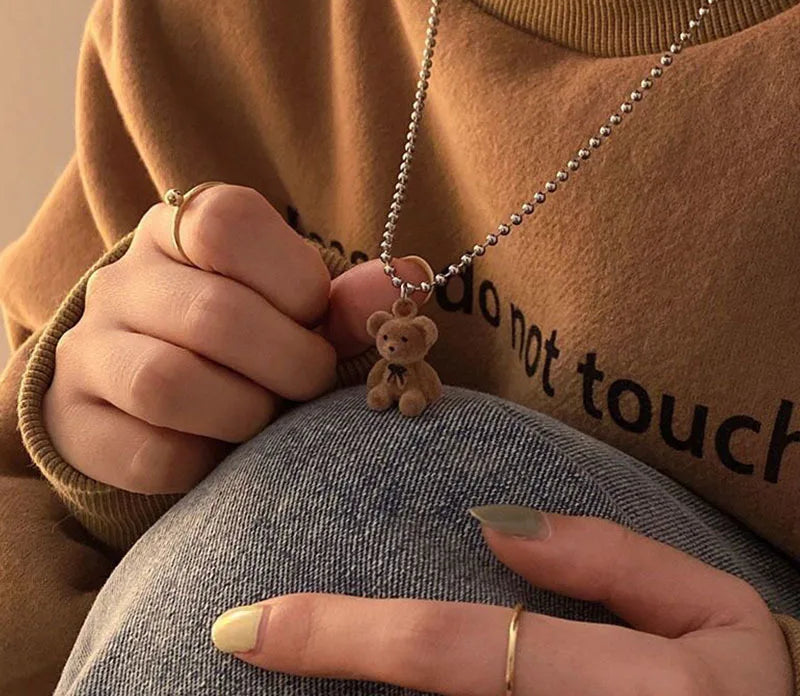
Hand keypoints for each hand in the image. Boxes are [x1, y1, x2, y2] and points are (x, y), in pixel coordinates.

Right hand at [44, 183, 426, 493]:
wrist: (150, 383)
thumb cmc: (245, 335)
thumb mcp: (292, 306)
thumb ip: (346, 299)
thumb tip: (410, 277)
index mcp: (179, 230)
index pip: (226, 225)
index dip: (293, 281)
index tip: (314, 316)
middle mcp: (123, 280)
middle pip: (212, 315)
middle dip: (288, 363)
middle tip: (310, 382)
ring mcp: (89, 350)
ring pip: (168, 383)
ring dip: (244, 413)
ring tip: (264, 418)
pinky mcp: (73, 421)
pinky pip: (146, 454)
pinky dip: (202, 463)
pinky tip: (217, 449)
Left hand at [211, 507, 793, 694]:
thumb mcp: (716, 615)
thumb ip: (612, 562)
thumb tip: (498, 529)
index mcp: (624, 692)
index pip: (452, 653)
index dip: (341, 634)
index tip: (248, 622)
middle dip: (321, 676)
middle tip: (239, 639)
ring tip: (283, 656)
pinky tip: (367, 692)